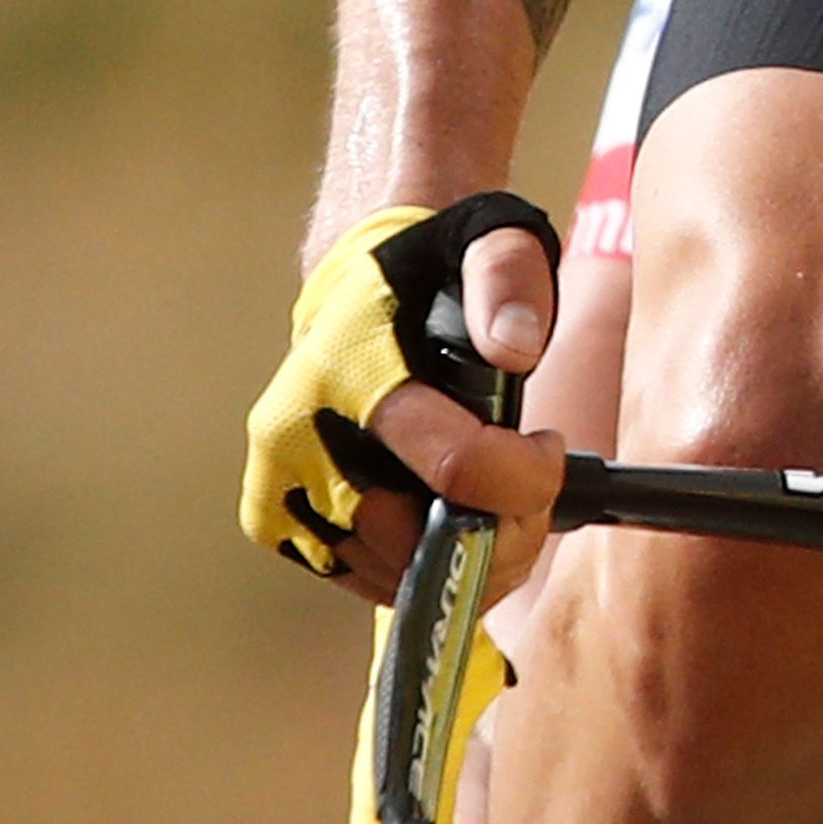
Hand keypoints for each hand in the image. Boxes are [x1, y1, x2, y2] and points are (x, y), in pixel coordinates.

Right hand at [240, 196, 573, 597]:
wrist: (353, 287)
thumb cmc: (430, 273)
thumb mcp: (487, 247)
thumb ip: (507, 280)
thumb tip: (514, 347)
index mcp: (347, 369)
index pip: (455, 468)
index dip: (526, 479)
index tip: (549, 449)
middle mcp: (297, 432)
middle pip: (416, 538)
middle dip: (499, 535)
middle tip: (531, 498)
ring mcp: (278, 481)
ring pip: (388, 572)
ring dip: (461, 565)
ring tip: (496, 512)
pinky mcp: (272, 516)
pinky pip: (354, 576)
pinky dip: (411, 570)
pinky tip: (446, 527)